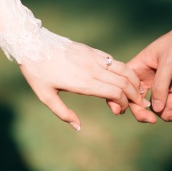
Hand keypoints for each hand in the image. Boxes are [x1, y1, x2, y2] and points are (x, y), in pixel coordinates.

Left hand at [19, 41, 148, 129]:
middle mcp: (92, 69)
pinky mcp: (92, 50)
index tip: (120, 110)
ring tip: (139, 90)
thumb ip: (63, 113)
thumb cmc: (37, 72)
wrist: (32, 43)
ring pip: (123, 69)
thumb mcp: (45, 96)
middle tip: (139, 104)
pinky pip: (113, 60)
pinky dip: (124, 70)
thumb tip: (78, 127)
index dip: (123, 103)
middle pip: (124, 82)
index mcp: (83, 83)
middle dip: (135, 95)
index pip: (115, 92)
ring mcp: (93, 58)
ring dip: (134, 81)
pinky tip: (125, 76)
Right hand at [126, 27, 171, 122]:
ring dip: (164, 114)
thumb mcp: (169, 63)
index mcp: (138, 67)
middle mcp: (146, 78)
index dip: (121, 99)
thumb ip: (160, 86)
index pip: (124, 86)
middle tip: (152, 120)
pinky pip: (170, 104)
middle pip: (138, 101)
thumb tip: (155, 109)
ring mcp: (161, 84)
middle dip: (143, 113)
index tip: (124, 111)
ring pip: (156, 106)